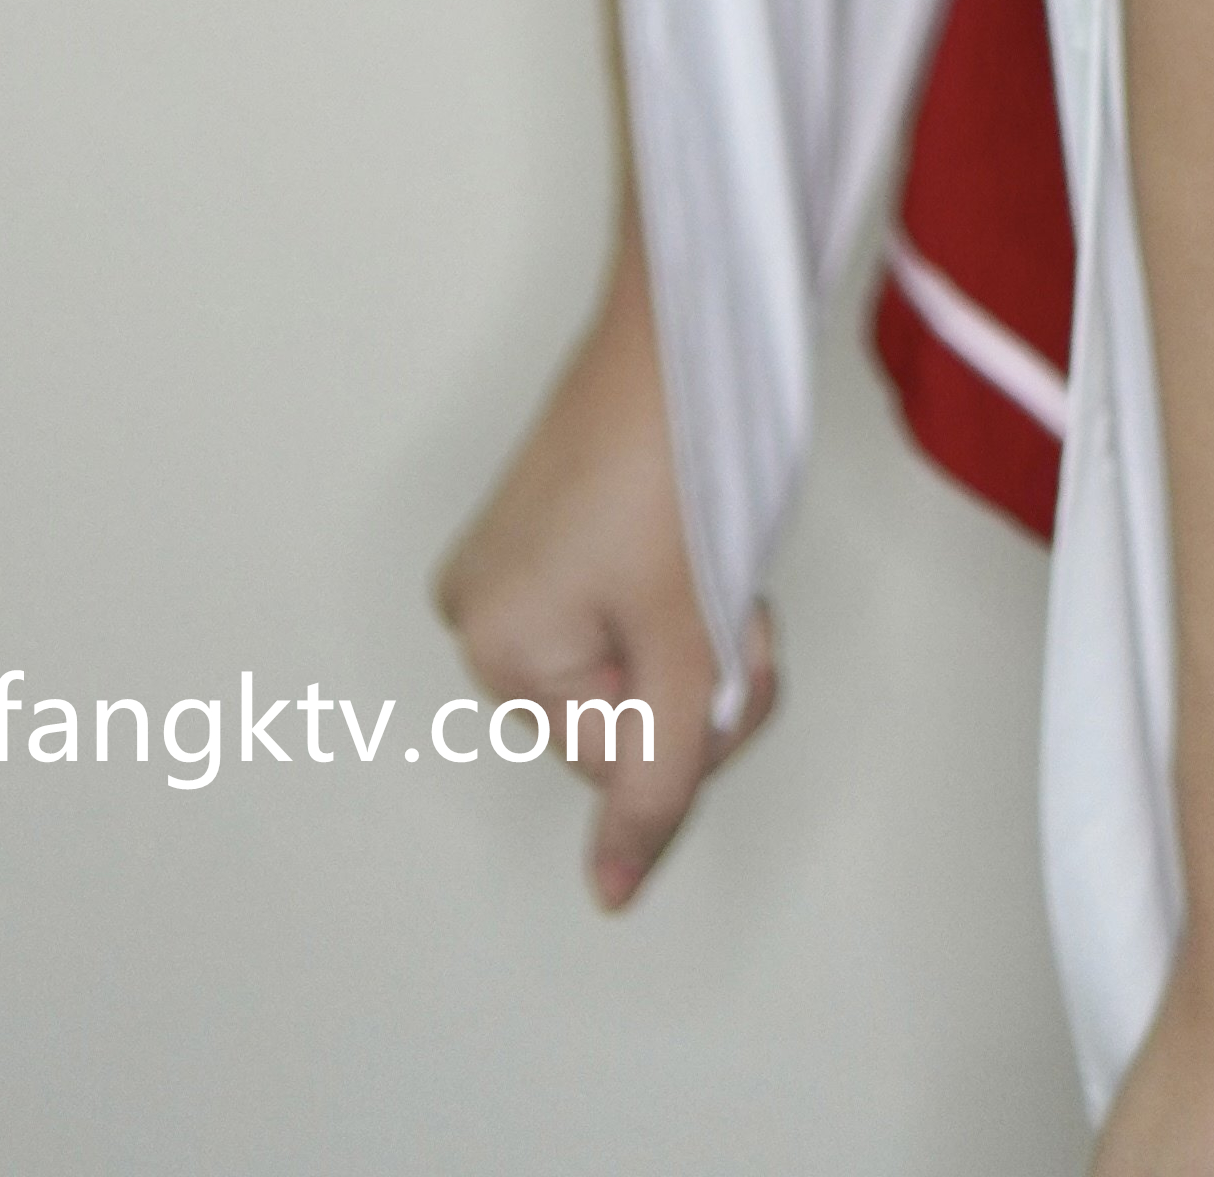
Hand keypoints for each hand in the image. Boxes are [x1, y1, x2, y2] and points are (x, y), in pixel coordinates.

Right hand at [432, 218, 773, 907]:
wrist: (683, 324)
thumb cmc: (676, 458)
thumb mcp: (684, 642)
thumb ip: (657, 775)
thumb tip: (614, 890)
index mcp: (494, 646)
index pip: (624, 761)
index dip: (700, 714)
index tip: (733, 637)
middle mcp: (480, 610)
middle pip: (621, 716)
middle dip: (694, 672)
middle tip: (726, 593)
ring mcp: (506, 566)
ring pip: (628, 664)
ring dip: (688, 629)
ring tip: (707, 552)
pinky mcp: (541, 529)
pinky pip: (616, 609)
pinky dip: (666, 590)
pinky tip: (684, 534)